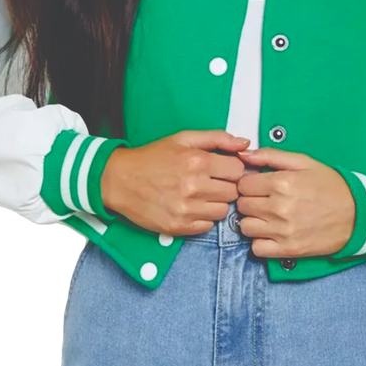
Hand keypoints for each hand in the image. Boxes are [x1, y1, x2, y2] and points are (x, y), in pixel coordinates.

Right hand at [101, 129, 249, 235]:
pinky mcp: (178, 227)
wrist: (119, 179)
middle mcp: (194, 186)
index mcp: (198, 161)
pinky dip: (202, 218)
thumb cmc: (152, 158)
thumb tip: (245, 144)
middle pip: (233, 192)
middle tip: (209, 182)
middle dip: (224, 186)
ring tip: (199, 195)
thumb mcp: (183, 139)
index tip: (221, 170)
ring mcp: (186, 209)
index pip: (238, 170)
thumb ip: (217, 139)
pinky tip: (190, 207)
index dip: (231, 170)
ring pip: (222, 211)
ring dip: (215, 204)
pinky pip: (207, 226)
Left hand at [234, 147, 355, 257]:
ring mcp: (283, 231)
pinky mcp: (288, 250)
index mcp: (281, 183)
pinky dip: (261, 242)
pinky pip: (257, 248)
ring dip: (253, 221)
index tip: (259, 186)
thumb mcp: (304, 162)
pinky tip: (272, 233)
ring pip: (245, 227)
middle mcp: (279, 208)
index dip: (249, 184)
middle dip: (250, 201)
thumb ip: (271, 156)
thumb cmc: (332, 186)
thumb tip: (243, 154)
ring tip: (268, 217)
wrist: (358, 214)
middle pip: (242, 205)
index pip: (243, 184)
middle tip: (265, 200)